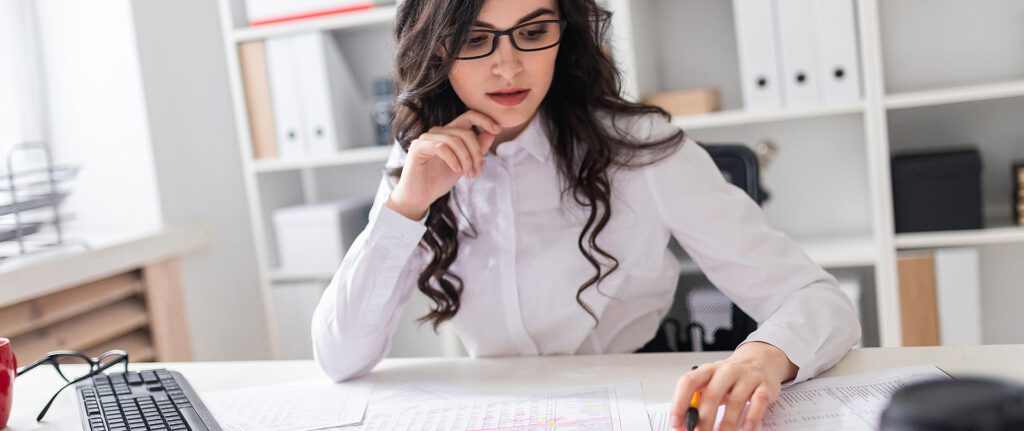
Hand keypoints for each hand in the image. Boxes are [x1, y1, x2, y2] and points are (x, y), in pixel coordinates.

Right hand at [387, 110, 500, 219]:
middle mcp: (438, 132)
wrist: (419, 196)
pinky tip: (456, 170)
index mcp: (450, 133)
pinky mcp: (418, 147)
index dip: (484, 119)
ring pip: (455, 140)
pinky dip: (453, 159)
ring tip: (468, 175)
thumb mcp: (465, 164)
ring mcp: (427, 138)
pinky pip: (441, 147)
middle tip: (477, 171)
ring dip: (466, 159)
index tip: (497, 129)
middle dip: (476, 153)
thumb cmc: (439, 180)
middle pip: (465, 132)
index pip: (469, 116)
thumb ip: (477, 148)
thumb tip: (493, 132)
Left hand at [670, 342, 796, 430]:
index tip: (676, 423)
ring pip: (735, 401)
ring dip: (727, 424)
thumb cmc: (730, 377)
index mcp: (708, 370)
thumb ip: (699, 401)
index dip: (679, 403)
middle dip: (704, 420)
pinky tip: (746, 429)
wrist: (760, 360)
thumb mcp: (712, 383)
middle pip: (712, 395)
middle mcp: (726, 371)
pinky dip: (752, 417)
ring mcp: (747, 377)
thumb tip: (684, 424)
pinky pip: (758, 402)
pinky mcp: (765, 386)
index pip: (688, 382)